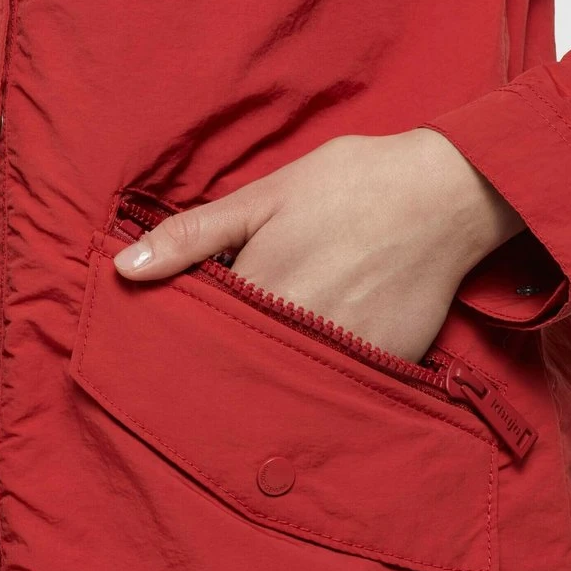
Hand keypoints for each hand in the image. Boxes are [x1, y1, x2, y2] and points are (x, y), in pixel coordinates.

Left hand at [113, 129, 525, 361]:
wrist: (444, 193)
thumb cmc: (350, 185)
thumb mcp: (264, 196)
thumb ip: (193, 237)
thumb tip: (125, 269)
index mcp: (259, 293)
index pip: (205, 339)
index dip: (196, 335)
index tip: (192, 333)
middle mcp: (298, 335)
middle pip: (245, 367)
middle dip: (234, 360)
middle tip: (241, 340)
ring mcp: (345, 355)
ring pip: (292, 380)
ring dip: (280, 370)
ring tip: (287, 344)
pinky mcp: (386, 363)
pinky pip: (343, 384)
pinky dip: (328, 373)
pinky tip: (328, 349)